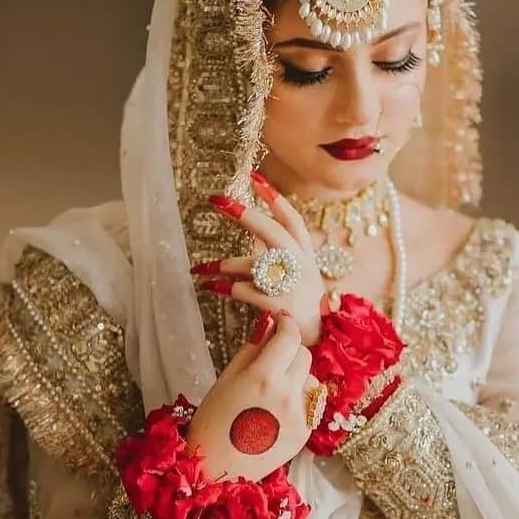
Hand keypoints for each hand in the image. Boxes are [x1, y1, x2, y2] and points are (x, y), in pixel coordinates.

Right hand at [186, 309, 318, 482]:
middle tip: (271, 360)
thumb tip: (269, 324)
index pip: (289, 337)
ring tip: (272, 392)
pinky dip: (297, 401)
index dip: (286, 324)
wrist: (217, 467)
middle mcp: (287, 394)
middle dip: (289, 352)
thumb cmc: (213, 421)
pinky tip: (275, 412)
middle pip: (304, 355)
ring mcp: (300, 415)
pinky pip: (310, 404)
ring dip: (297, 378)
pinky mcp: (305, 433)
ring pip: (310, 379)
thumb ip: (252, 349)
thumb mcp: (226, 378)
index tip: (281, 322)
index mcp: (264, 377)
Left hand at [192, 172, 328, 345]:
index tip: (254, 177)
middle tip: (218, 200)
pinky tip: (211, 287)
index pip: (291, 218)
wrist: (319, 341)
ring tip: (199, 269)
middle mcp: (300, 265)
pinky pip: (244, 290)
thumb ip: (278, 253)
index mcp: (305, 254)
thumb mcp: (298, 274)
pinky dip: (224, 287)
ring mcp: (291, 285)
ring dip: (221, 265)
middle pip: (272, 231)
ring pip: (251, 265)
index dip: (273, 197)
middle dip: (244, 214)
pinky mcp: (279, 305)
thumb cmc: (303, 305)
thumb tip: (254, 228)